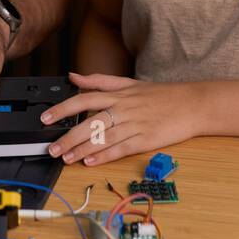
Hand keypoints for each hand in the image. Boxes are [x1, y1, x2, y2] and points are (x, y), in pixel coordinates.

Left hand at [39, 72, 204, 166]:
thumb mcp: (128, 83)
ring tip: (66, 158)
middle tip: (51, 147)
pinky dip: (105, 156)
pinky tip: (91, 162)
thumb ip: (99, 80)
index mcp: (118, 94)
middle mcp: (124, 108)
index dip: (63, 109)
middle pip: (90, 122)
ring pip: (103, 138)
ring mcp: (135, 124)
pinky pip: (121, 148)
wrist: (192, 104)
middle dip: (68, 136)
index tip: (45, 118)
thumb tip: (73, 76)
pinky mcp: (146, 139)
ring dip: (83, 149)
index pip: (84, 99)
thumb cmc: (161, 95)